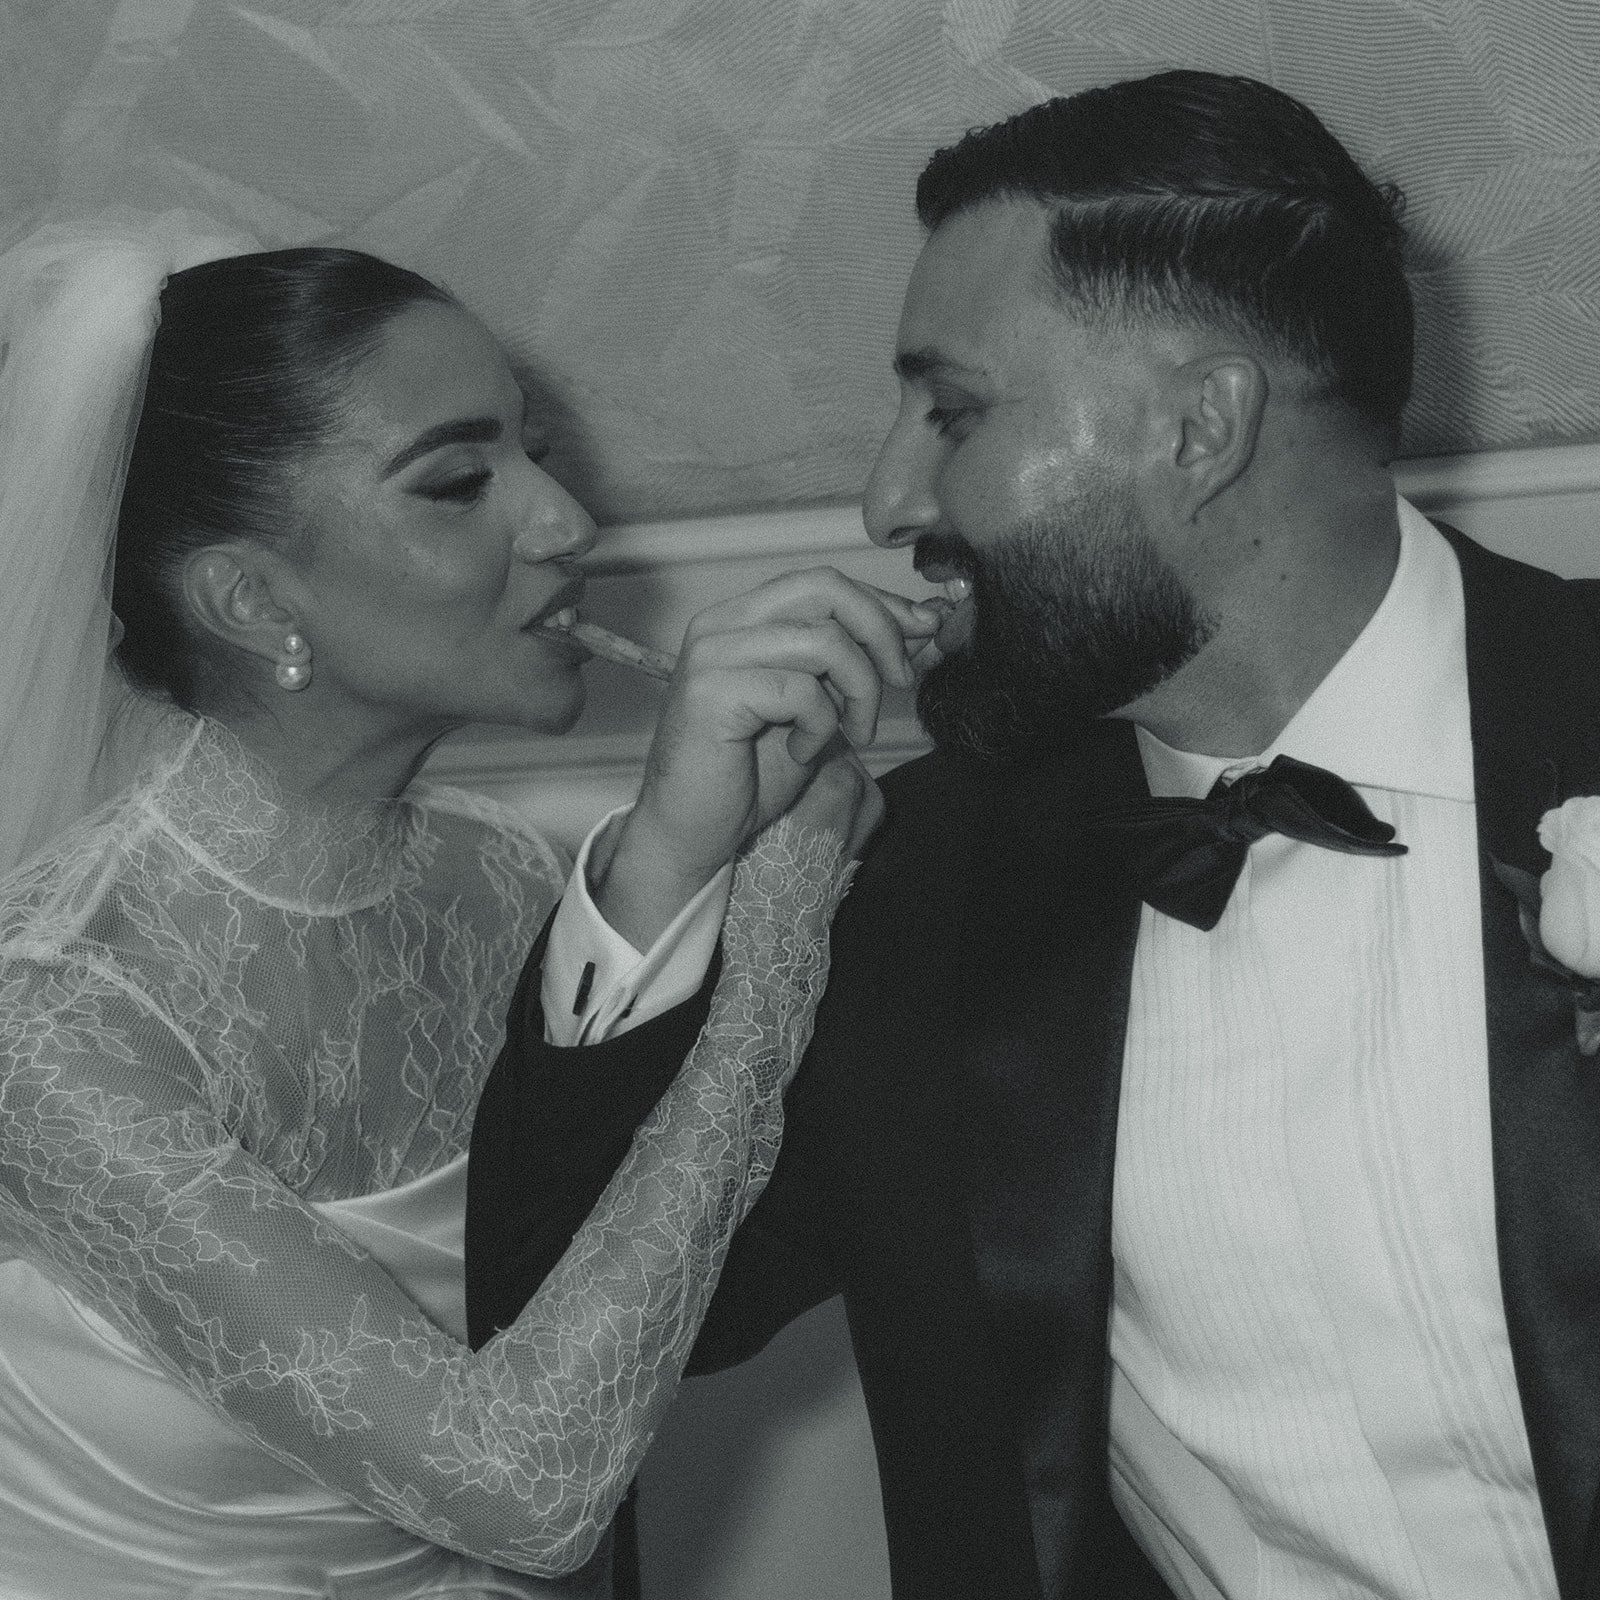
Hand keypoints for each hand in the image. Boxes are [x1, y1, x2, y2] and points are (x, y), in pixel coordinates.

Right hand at [590, 568, 936, 948]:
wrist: (690, 832)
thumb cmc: (747, 777)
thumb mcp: (819, 709)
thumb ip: (855, 666)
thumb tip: (921, 626)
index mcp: (742, 619)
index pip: (824, 584)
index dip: (882, 604)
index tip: (924, 630)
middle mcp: (721, 624)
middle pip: (826, 589)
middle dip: (882, 631)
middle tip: (902, 680)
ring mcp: (712, 654)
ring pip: (825, 641)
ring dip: (860, 689)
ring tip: (855, 731)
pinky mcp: (712, 692)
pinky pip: (802, 691)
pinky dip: (820, 726)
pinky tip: (802, 751)